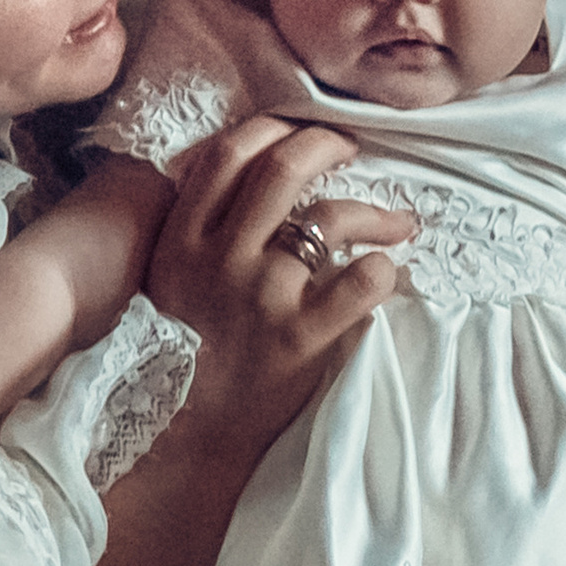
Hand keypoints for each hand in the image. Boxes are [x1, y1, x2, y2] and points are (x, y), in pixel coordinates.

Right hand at [145, 117, 413, 457]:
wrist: (186, 436)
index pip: (228, 155)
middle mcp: (220, 258)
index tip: (300, 131)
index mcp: (182, 240)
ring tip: (398, 221)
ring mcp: (262, 296)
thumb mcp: (167, 283)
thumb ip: (197, 233)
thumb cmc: (181, 357)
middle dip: (327, 145)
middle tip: (352, 149)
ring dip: (374, 211)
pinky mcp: (300, 337)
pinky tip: (389, 273)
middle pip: (282, 168)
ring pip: (329, 218)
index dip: (271, 130)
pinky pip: (360, 283)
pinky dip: (383, 270)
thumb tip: (246, 179)